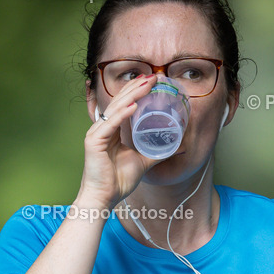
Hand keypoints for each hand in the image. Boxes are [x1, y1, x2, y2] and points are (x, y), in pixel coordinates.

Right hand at [78, 74, 160, 208]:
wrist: (104, 198)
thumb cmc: (118, 181)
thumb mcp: (143, 162)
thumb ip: (159, 153)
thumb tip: (179, 147)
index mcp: (112, 130)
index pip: (124, 105)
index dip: (137, 92)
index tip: (152, 81)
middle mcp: (103, 128)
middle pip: (120, 102)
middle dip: (137, 87)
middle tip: (153, 76)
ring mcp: (96, 133)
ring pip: (116, 109)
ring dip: (132, 95)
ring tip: (146, 84)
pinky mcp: (93, 142)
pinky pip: (110, 124)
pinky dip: (122, 115)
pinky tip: (133, 105)